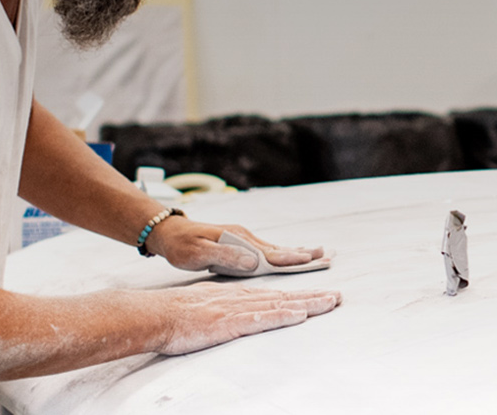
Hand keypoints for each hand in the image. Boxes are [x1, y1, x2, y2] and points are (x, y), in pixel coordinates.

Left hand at [147, 217, 325, 272]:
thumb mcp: (199, 253)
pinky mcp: (240, 245)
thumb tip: (253, 262)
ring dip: (296, 253)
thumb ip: (226, 257)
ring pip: (275, 249)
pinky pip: (266, 251)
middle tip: (326, 255)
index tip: (310, 260)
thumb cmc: (182, 245)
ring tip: (317, 254)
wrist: (169, 233)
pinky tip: (290, 255)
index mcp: (238, 240)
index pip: (270, 252)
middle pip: (279, 249)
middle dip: (303, 253)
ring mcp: (243, 240)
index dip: (290, 258)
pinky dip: (282, 254)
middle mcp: (245, 237)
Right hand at [150, 284, 340, 356]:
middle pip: (284, 297)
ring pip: (279, 304)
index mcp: (237, 296)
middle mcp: (242, 299)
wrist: (156, 314)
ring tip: (330, 302)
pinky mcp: (229, 322)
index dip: (299, 295)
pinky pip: (260, 319)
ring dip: (307, 304)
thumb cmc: (177, 313)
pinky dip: (281, 316)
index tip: (319, 295)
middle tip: (337, 297)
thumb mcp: (208, 305)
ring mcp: (236, 310)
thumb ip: (228, 306)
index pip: (275, 295)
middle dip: (312, 297)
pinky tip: (299, 315)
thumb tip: (242, 312)